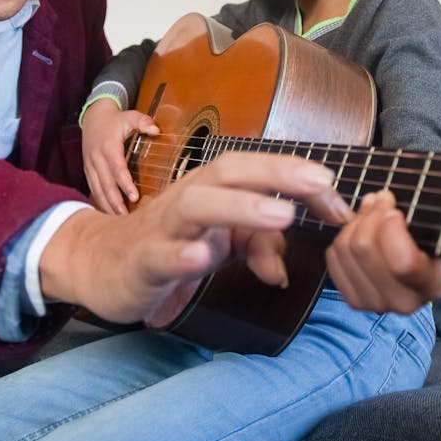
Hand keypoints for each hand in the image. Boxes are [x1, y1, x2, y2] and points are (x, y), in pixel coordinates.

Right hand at [38, 152, 350, 323]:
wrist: (101, 264)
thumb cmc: (169, 244)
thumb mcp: (220, 244)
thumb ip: (257, 247)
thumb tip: (283, 270)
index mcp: (211, 188)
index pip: (257, 170)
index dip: (297, 176)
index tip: (338, 198)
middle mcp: (189, 197)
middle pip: (229, 172)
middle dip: (277, 173)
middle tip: (321, 184)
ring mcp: (164, 228)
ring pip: (198, 207)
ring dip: (241, 208)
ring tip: (280, 216)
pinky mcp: (143, 262)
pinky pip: (162, 256)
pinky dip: (182, 256)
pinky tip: (202, 259)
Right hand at [80, 98, 158, 213]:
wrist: (93, 118)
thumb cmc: (115, 120)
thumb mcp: (130, 116)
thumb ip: (143, 122)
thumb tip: (156, 130)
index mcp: (108, 146)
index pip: (117, 168)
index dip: (125, 183)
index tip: (134, 196)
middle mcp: (96, 158)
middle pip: (106, 183)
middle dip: (115, 201)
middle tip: (126, 217)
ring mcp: (90, 166)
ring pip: (97, 189)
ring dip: (107, 205)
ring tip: (119, 220)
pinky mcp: (88, 171)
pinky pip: (93, 189)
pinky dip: (100, 201)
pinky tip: (108, 213)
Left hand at [326, 189, 440, 313]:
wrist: (428, 256)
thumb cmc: (437, 231)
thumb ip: (424, 207)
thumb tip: (383, 198)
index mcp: (434, 284)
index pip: (402, 263)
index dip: (391, 227)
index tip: (395, 211)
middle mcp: (406, 302)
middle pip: (365, 249)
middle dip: (371, 214)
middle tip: (383, 198)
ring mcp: (377, 303)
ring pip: (346, 250)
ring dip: (356, 220)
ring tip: (373, 208)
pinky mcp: (355, 299)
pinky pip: (333, 258)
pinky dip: (343, 236)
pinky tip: (361, 229)